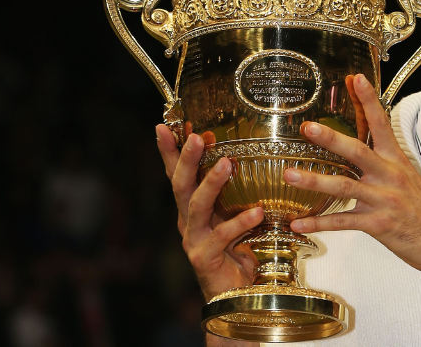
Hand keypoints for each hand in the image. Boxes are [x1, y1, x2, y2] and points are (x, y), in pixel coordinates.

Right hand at [156, 125, 264, 299]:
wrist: (239, 294)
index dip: (169, 152)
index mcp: (193, 208)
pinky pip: (222, 236)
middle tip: (195, 137)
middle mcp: (188, 221)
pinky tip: (257, 211)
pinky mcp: (204, 258)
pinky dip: (239, 222)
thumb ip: (238, 194)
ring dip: (211, 184)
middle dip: (185, 160)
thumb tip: (253, 159)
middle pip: (180, 185)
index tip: (163, 125)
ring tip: (226, 164)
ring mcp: (194, 239)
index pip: (177, 175)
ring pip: (196, 206)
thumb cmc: (240, 252)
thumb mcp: (236, 216)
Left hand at [284, 74, 420, 287]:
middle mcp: (390, 176)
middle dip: (331, 138)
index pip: (381, 124)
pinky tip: (299, 223)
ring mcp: (384, 200)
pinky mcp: (379, 224)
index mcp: (396, 161)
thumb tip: (362, 149)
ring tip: (289, 175)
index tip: (356, 79)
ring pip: (345, 186)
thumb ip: (384, 163)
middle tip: (307, 127)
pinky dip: (319, 223)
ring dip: (314, 180)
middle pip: (358, 151)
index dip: (369, 100)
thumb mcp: (408, 177)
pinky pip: (344, 222)